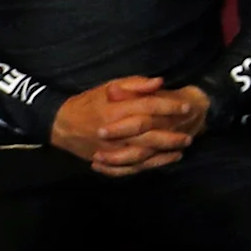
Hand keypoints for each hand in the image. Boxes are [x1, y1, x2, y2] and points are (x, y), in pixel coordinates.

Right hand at [52, 77, 208, 176]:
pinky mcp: (107, 162)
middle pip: (147, 136)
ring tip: (182, 149)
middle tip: (190, 134)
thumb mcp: (109, 87)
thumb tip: (159, 82)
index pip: (146, 108)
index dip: (168, 107)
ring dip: (164, 153)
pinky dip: (149, 166)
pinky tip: (165, 161)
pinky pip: (131, 168)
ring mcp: (110, 151)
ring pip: (142, 155)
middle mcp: (114, 133)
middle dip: (171, 136)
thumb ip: (134, 84)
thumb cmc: (89, 103)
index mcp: (114, 111)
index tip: (186, 107)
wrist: (61, 125)